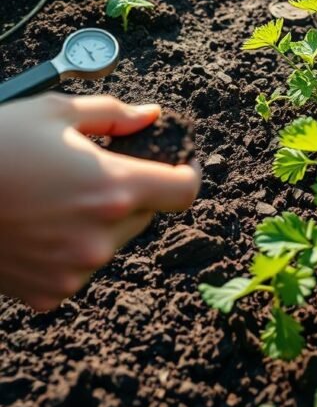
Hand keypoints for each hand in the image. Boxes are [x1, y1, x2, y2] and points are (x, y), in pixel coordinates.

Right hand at [0, 94, 200, 310]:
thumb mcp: (56, 112)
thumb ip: (114, 115)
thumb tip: (150, 116)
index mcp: (113, 189)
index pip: (184, 191)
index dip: (187, 173)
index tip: (179, 163)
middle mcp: (101, 238)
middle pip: (146, 215)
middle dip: (131, 191)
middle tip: (93, 171)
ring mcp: (77, 272)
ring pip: (114, 242)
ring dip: (100, 221)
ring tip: (55, 197)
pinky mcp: (51, 294)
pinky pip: (80, 268)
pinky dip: (71, 247)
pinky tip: (39, 224)